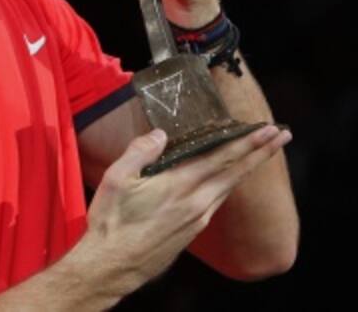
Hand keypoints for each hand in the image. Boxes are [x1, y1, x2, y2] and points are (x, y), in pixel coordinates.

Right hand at [75, 125, 292, 295]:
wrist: (114, 265)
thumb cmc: (112, 222)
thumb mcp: (116, 179)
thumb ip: (140, 152)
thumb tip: (159, 134)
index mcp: (178, 185)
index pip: (221, 158)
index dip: (246, 142)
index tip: (266, 129)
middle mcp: (196, 202)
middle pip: (236, 172)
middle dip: (260, 151)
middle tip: (282, 134)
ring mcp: (197, 218)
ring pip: (229, 187)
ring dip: (248, 167)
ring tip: (261, 153)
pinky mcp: (193, 230)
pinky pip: (218, 200)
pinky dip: (230, 183)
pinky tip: (228, 179)